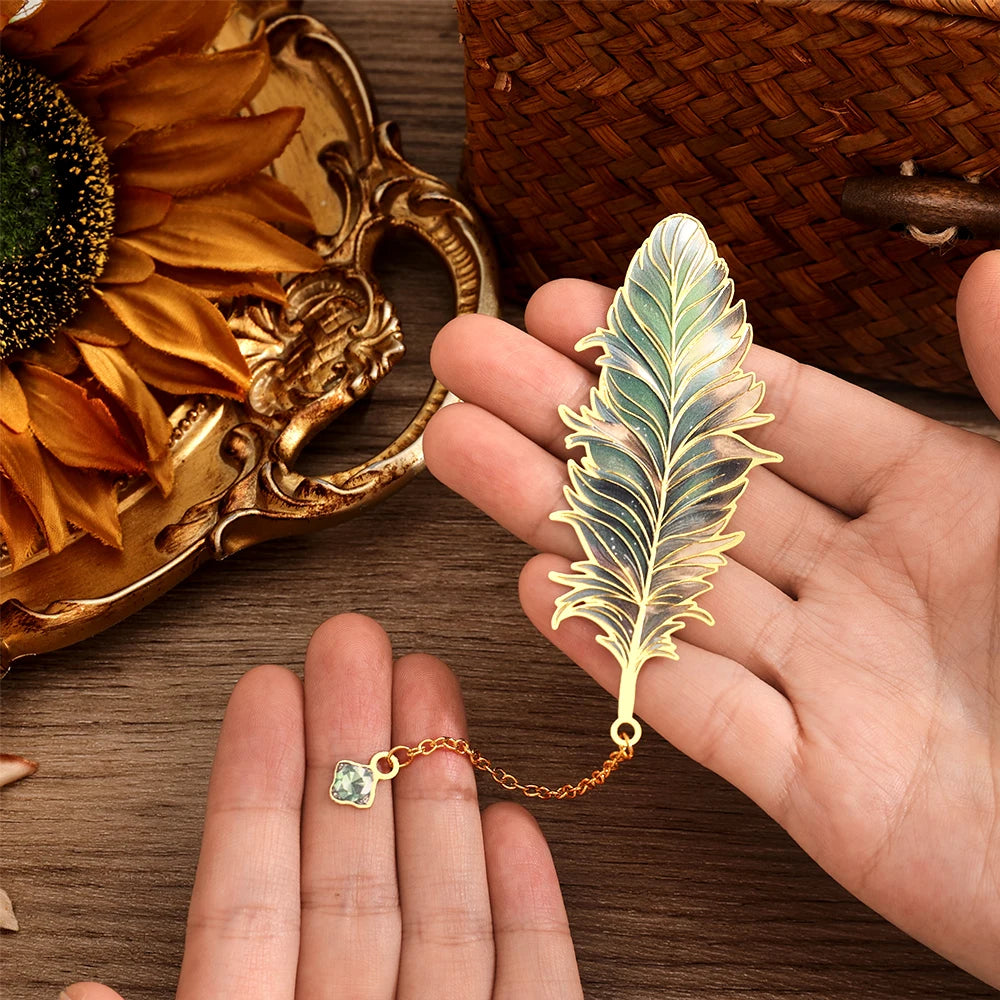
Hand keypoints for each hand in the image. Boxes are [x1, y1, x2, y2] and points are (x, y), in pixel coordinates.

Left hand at [61, 614, 582, 999]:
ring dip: (444, 795)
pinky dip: (529, 913)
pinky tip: (517, 826)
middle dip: (358, 749)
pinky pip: (532, 987)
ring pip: (441, 912)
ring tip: (433, 690)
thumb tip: (82, 981)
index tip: (267, 687)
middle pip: (353, 877)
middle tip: (357, 644)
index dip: (258, 792)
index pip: (247, 904)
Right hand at [423, 251, 999, 986]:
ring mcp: (824, 681)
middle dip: (566, 420)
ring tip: (456, 449)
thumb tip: (989, 269)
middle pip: (685, 486)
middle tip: (468, 360)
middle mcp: (860, 581)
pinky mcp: (810, 782)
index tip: (565, 306)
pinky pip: (693, 707)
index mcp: (938, 500)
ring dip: (556, 518)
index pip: (767, 409)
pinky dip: (611, 651)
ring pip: (665, 582)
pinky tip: (530, 588)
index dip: (662, 357)